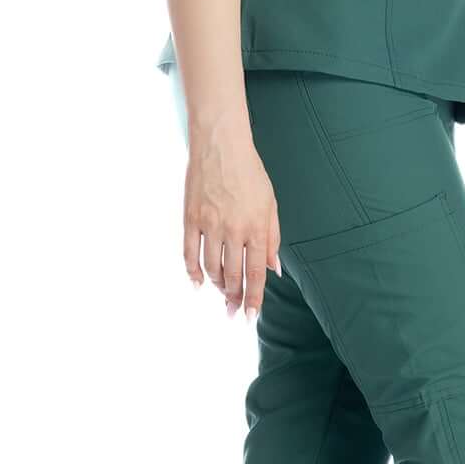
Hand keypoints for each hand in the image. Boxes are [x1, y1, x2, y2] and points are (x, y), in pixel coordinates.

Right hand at [183, 121, 281, 320]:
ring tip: (222, 294)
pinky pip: (190, 254)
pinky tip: (197, 283)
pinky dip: (192, 272)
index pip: (256, 273)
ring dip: (217, 286)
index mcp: (257, 227)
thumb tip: (275, 269)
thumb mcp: (270, 204)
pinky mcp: (191, 219)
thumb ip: (272, 238)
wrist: (220, 146)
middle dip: (235, 298)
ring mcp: (210, 225)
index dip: (254, 298)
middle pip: (233, 275)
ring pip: (211, 268)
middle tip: (233, 312)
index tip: (251, 317)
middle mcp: (234, 230)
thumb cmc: (250, 173)